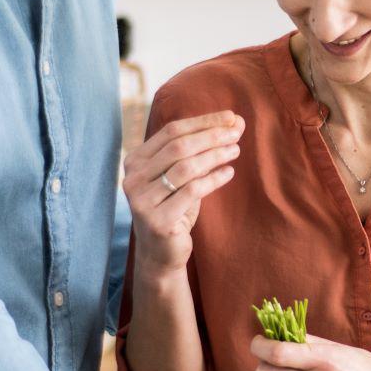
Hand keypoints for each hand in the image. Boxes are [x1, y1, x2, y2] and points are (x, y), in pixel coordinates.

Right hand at [122, 111, 241, 277]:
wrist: (161, 253)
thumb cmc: (174, 208)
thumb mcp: (185, 177)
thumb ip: (204, 149)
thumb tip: (237, 121)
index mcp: (135, 161)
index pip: (171, 131)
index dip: (203, 121)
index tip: (231, 117)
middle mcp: (133, 179)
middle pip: (178, 147)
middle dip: (211, 136)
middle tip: (237, 133)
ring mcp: (142, 200)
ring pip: (185, 168)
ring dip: (214, 155)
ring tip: (235, 150)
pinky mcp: (158, 221)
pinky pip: (191, 191)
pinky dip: (213, 179)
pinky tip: (229, 173)